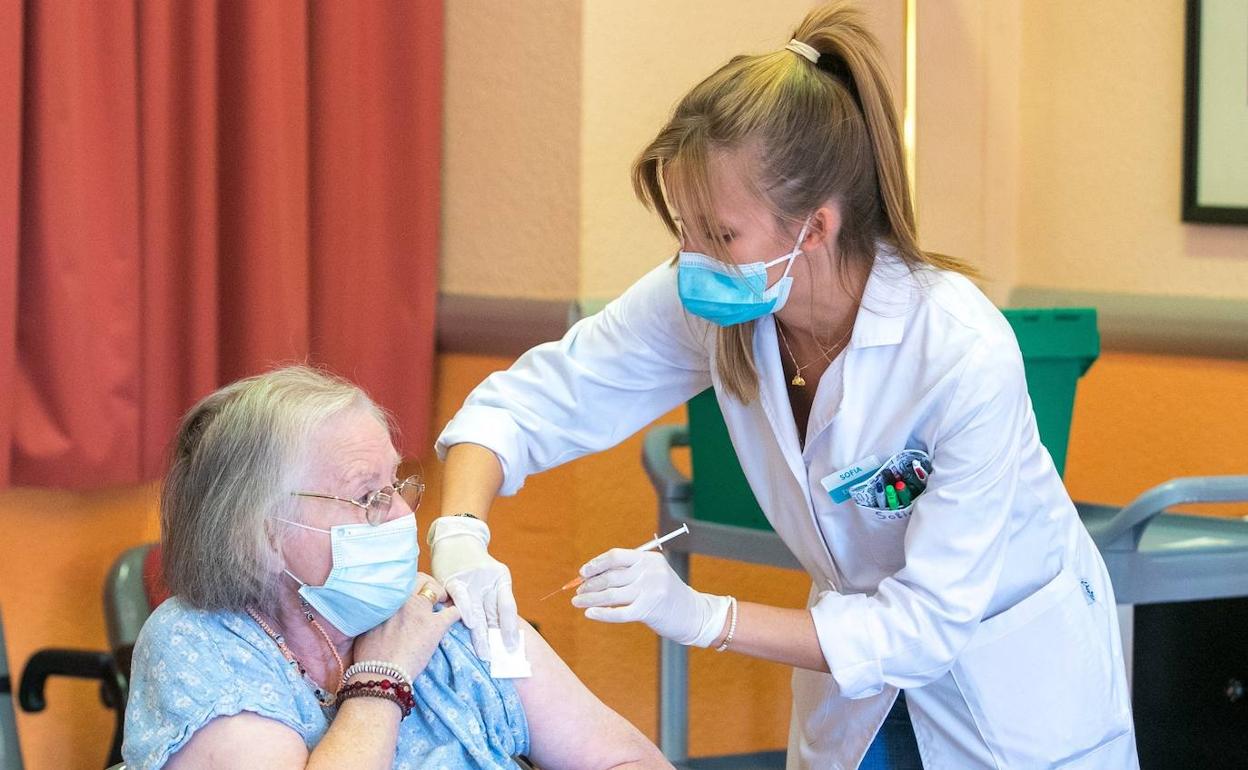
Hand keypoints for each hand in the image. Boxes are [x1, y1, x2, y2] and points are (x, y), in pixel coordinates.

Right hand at [353, 574, 459, 678]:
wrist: (380, 673)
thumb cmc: (369, 655)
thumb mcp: (367, 625)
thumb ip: (377, 613)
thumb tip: (379, 613)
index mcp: (387, 599)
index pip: (403, 580)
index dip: (412, 585)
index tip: (415, 592)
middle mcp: (404, 599)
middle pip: (421, 579)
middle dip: (428, 584)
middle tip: (432, 594)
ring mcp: (421, 611)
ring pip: (437, 590)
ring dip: (442, 595)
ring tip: (445, 602)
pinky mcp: (436, 625)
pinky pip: (453, 611)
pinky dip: (458, 611)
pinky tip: (458, 615)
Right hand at [428, 516, 518, 658]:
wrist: (456, 539)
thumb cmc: (475, 564)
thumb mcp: (491, 577)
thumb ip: (494, 600)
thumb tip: (499, 632)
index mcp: (501, 579)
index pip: (508, 607)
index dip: (510, 628)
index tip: (512, 647)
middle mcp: (489, 581)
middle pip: (494, 613)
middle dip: (497, 637)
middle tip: (501, 657)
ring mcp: (472, 580)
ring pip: (478, 611)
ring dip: (481, 634)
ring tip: (485, 653)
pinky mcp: (454, 580)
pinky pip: (461, 597)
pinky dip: (465, 611)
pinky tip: (468, 624)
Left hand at [571, 548, 729, 647]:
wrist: (693, 615)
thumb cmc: (666, 596)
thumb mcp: (652, 576)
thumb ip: (628, 574)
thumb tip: (592, 577)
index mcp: (649, 559)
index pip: (616, 556)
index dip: (596, 564)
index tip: (583, 572)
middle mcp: (649, 572)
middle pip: (611, 576)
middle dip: (589, 584)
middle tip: (577, 591)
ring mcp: (650, 591)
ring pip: (610, 594)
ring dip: (590, 599)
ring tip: (577, 602)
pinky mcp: (649, 610)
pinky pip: (618, 613)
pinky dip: (601, 613)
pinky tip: (589, 614)